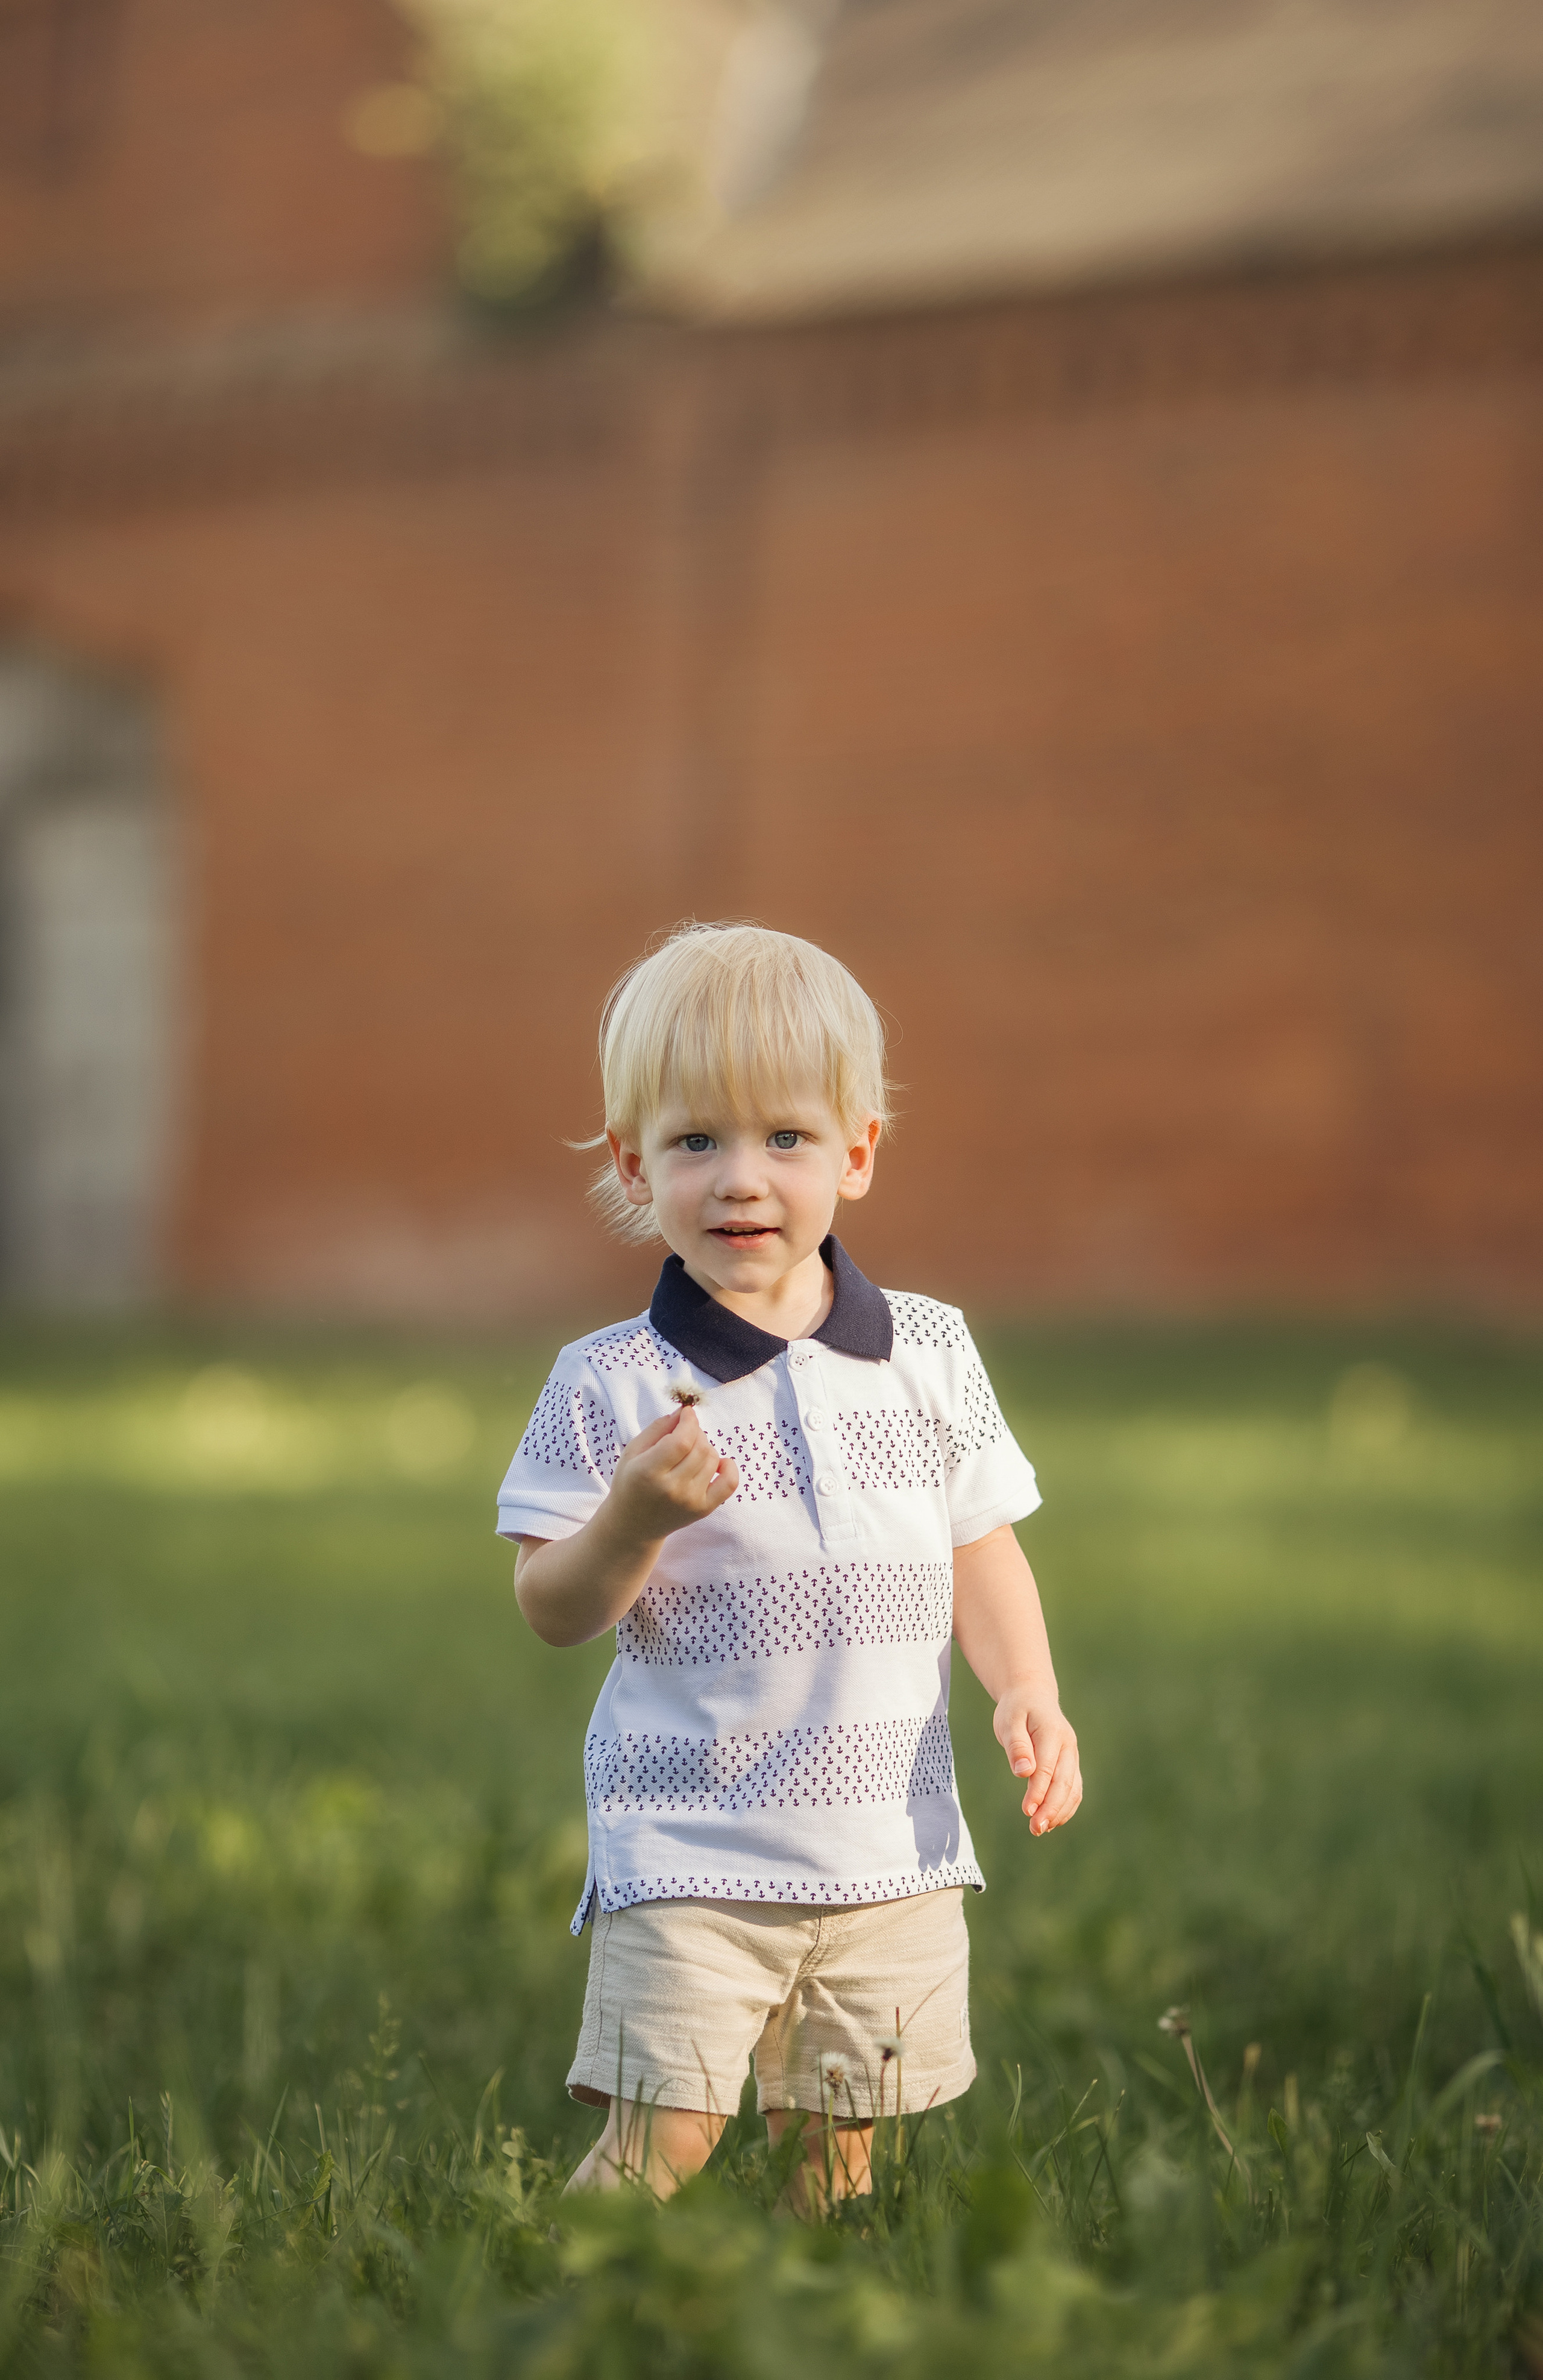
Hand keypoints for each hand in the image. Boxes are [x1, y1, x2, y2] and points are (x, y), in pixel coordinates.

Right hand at [608, 1407, 739, 1544]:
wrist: (633, 1525)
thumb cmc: (630, 1483)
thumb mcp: (632, 1452)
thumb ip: (657, 1428)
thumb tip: (683, 1412)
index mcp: (649, 1472)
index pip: (682, 1441)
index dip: (689, 1421)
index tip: (687, 1413)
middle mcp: (672, 1489)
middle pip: (700, 1447)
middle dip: (695, 1431)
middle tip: (684, 1433)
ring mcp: (690, 1501)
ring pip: (712, 1459)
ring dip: (705, 1447)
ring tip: (690, 1451)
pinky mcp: (703, 1509)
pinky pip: (729, 1483)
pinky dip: (729, 1467)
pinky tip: (718, 1462)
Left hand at [993, 1692, 1081, 1835]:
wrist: (1033, 1696)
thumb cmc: (1017, 1709)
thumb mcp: (1009, 1721)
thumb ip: (1017, 1745)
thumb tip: (1024, 1772)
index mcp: (1053, 1732)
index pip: (1048, 1768)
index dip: (1038, 1792)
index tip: (1027, 1811)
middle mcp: (1068, 1746)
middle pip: (1064, 1782)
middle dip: (1051, 1808)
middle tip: (1035, 1828)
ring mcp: (1072, 1756)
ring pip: (1073, 1789)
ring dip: (1059, 1811)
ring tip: (1040, 1829)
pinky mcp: (1070, 1765)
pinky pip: (1074, 1789)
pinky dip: (1065, 1807)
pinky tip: (1051, 1820)